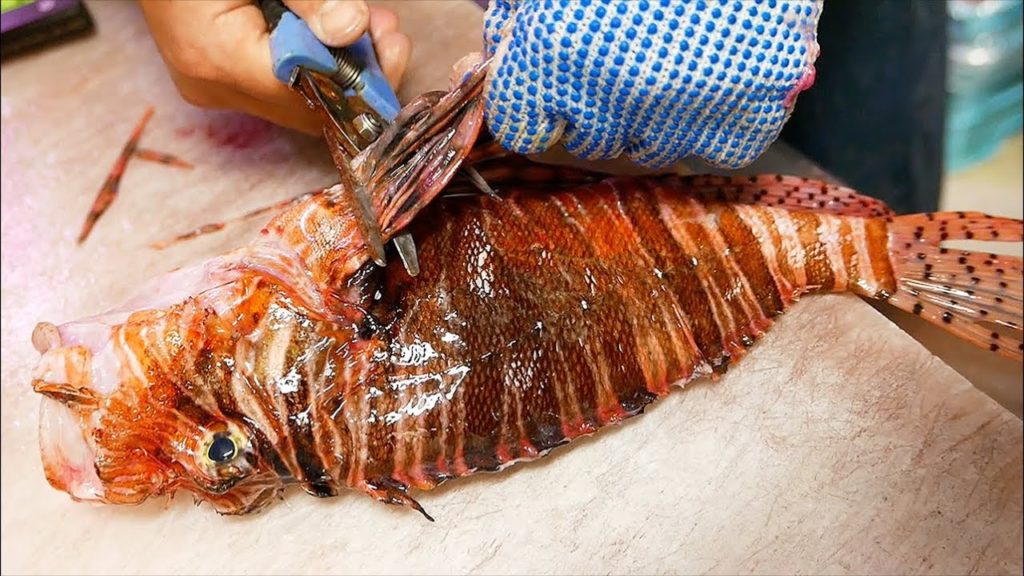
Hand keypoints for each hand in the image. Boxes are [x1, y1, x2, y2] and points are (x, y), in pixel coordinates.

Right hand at [139, 0, 410, 134]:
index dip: (357, 81)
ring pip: (299, 97)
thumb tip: (352, 27)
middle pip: (307, 107)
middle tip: (387, 33)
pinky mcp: (219, 77)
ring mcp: (213, 86)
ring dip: (340, 64)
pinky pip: (280, 82)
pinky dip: (313, 60)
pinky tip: (332, 30)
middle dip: (356, 74)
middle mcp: (213, 86)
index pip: (307, 96)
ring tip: (368, 23)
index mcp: (215, 59)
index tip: (391, 46)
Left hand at [483, 0, 822, 168]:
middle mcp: (617, 90)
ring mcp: (689, 102)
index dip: (533, 107)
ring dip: (651, 119)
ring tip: (664, 63)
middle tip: (616, 61)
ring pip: (652, 150)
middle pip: (587, 142)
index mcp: (556, 51)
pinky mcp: (754, 100)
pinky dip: (715, 126)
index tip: (545, 94)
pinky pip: (723, 148)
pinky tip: (711, 86)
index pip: (522, 127)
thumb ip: (514, 15)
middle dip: (592, 108)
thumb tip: (485, 63)